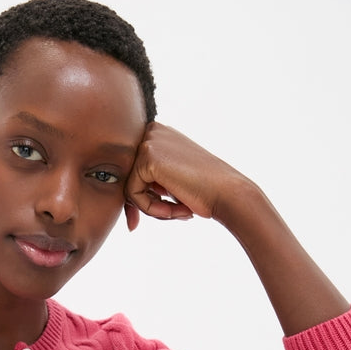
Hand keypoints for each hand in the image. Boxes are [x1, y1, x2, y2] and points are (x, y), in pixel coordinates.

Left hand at [125, 122, 245, 230]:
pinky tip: (178, 208)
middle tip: (174, 216)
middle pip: (127, 179)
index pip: (133, 172)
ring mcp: (148, 140)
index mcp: (158, 133)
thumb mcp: (171, 179)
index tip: (153, 218)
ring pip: (129, 189)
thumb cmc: (204, 191)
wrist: (227, 193)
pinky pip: (132, 195)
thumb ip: (150, 179)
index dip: (141, 200)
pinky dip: (152, 209)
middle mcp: (151, 130)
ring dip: (152, 209)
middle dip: (145, 205)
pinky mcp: (147, 156)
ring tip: (180, 212)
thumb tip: (123, 196)